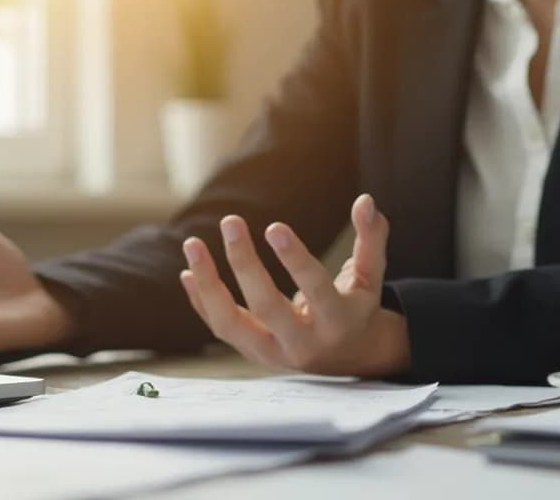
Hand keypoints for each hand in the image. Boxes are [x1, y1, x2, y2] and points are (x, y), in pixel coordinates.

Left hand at [179, 194, 410, 377]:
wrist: (348, 359)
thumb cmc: (357, 307)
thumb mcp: (369, 277)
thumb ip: (370, 239)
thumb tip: (366, 200)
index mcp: (337, 321)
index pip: (315, 289)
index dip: (295, 259)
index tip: (274, 226)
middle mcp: (304, 343)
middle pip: (266, 305)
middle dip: (244, 263)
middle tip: (230, 221)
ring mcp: (274, 354)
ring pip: (230, 323)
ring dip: (208, 284)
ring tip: (192, 243)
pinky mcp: (252, 355)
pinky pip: (220, 328)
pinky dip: (201, 301)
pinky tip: (189, 270)